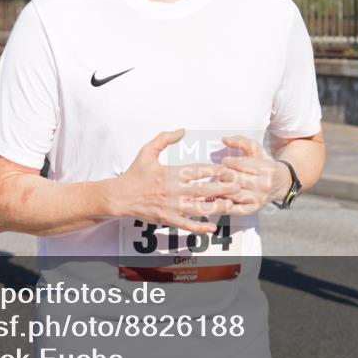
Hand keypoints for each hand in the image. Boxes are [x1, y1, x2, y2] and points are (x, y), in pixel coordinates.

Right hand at [113, 129, 238, 233]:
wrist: (119, 197)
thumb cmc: (134, 173)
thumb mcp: (147, 151)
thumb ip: (165, 139)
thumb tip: (182, 130)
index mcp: (170, 172)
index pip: (197, 170)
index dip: (215, 170)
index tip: (229, 169)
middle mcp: (173, 190)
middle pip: (203, 189)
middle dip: (223, 188)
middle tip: (238, 186)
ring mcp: (171, 207)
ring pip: (198, 209)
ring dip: (216, 207)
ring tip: (230, 205)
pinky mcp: (167, 219)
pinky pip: (187, 225)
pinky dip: (201, 227)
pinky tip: (213, 226)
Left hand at [217, 135, 291, 216]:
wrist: (283, 183)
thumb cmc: (266, 164)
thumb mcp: (257, 150)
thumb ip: (241, 141)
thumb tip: (224, 139)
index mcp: (266, 168)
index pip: (243, 165)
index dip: (230, 163)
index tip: (224, 161)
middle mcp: (263, 184)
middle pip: (237, 180)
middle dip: (224, 175)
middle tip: (217, 172)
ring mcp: (259, 198)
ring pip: (235, 194)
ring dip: (222, 189)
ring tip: (215, 183)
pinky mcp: (254, 209)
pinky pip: (238, 210)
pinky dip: (226, 206)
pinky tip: (218, 200)